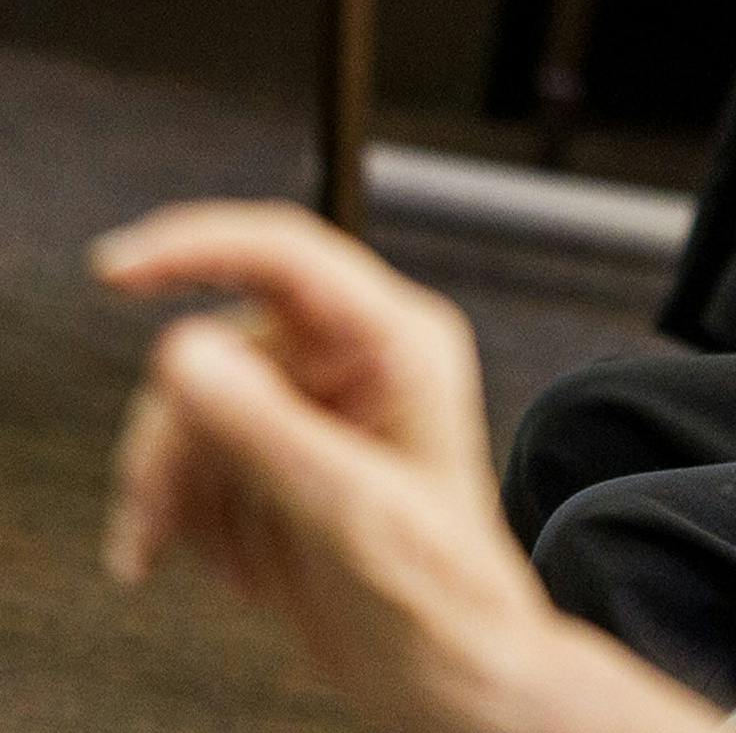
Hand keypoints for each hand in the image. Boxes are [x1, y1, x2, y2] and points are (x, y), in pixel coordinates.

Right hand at [92, 202, 556, 731]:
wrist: (436, 670)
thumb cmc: (429, 593)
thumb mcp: (342, 510)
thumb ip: (263, 428)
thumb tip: (182, 349)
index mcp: (398, 343)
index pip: (289, 256)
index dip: (198, 247)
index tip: (117, 267)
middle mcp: (356, 357)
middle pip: (221, 344)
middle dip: (171, 427)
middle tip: (147, 514)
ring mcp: (316, 401)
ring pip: (192, 400)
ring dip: (163, 477)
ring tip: (161, 547)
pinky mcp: (280, 446)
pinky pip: (192, 448)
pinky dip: (169, 501)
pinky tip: (182, 552)